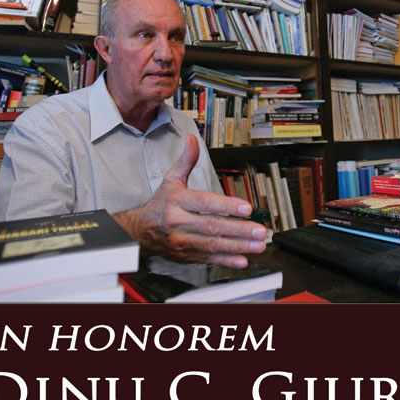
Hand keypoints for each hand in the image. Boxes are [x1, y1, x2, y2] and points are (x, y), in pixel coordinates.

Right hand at [115, 135, 266, 267]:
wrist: (139, 231)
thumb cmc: (160, 204)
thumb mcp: (171, 180)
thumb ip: (186, 160)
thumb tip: (192, 139)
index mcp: (177, 201)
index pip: (205, 203)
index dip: (226, 206)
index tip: (247, 208)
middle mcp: (179, 222)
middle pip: (212, 226)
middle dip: (239, 230)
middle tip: (260, 231)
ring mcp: (182, 241)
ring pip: (213, 245)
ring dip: (238, 247)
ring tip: (258, 245)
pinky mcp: (186, 256)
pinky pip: (208, 259)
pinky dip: (226, 261)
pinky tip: (242, 261)